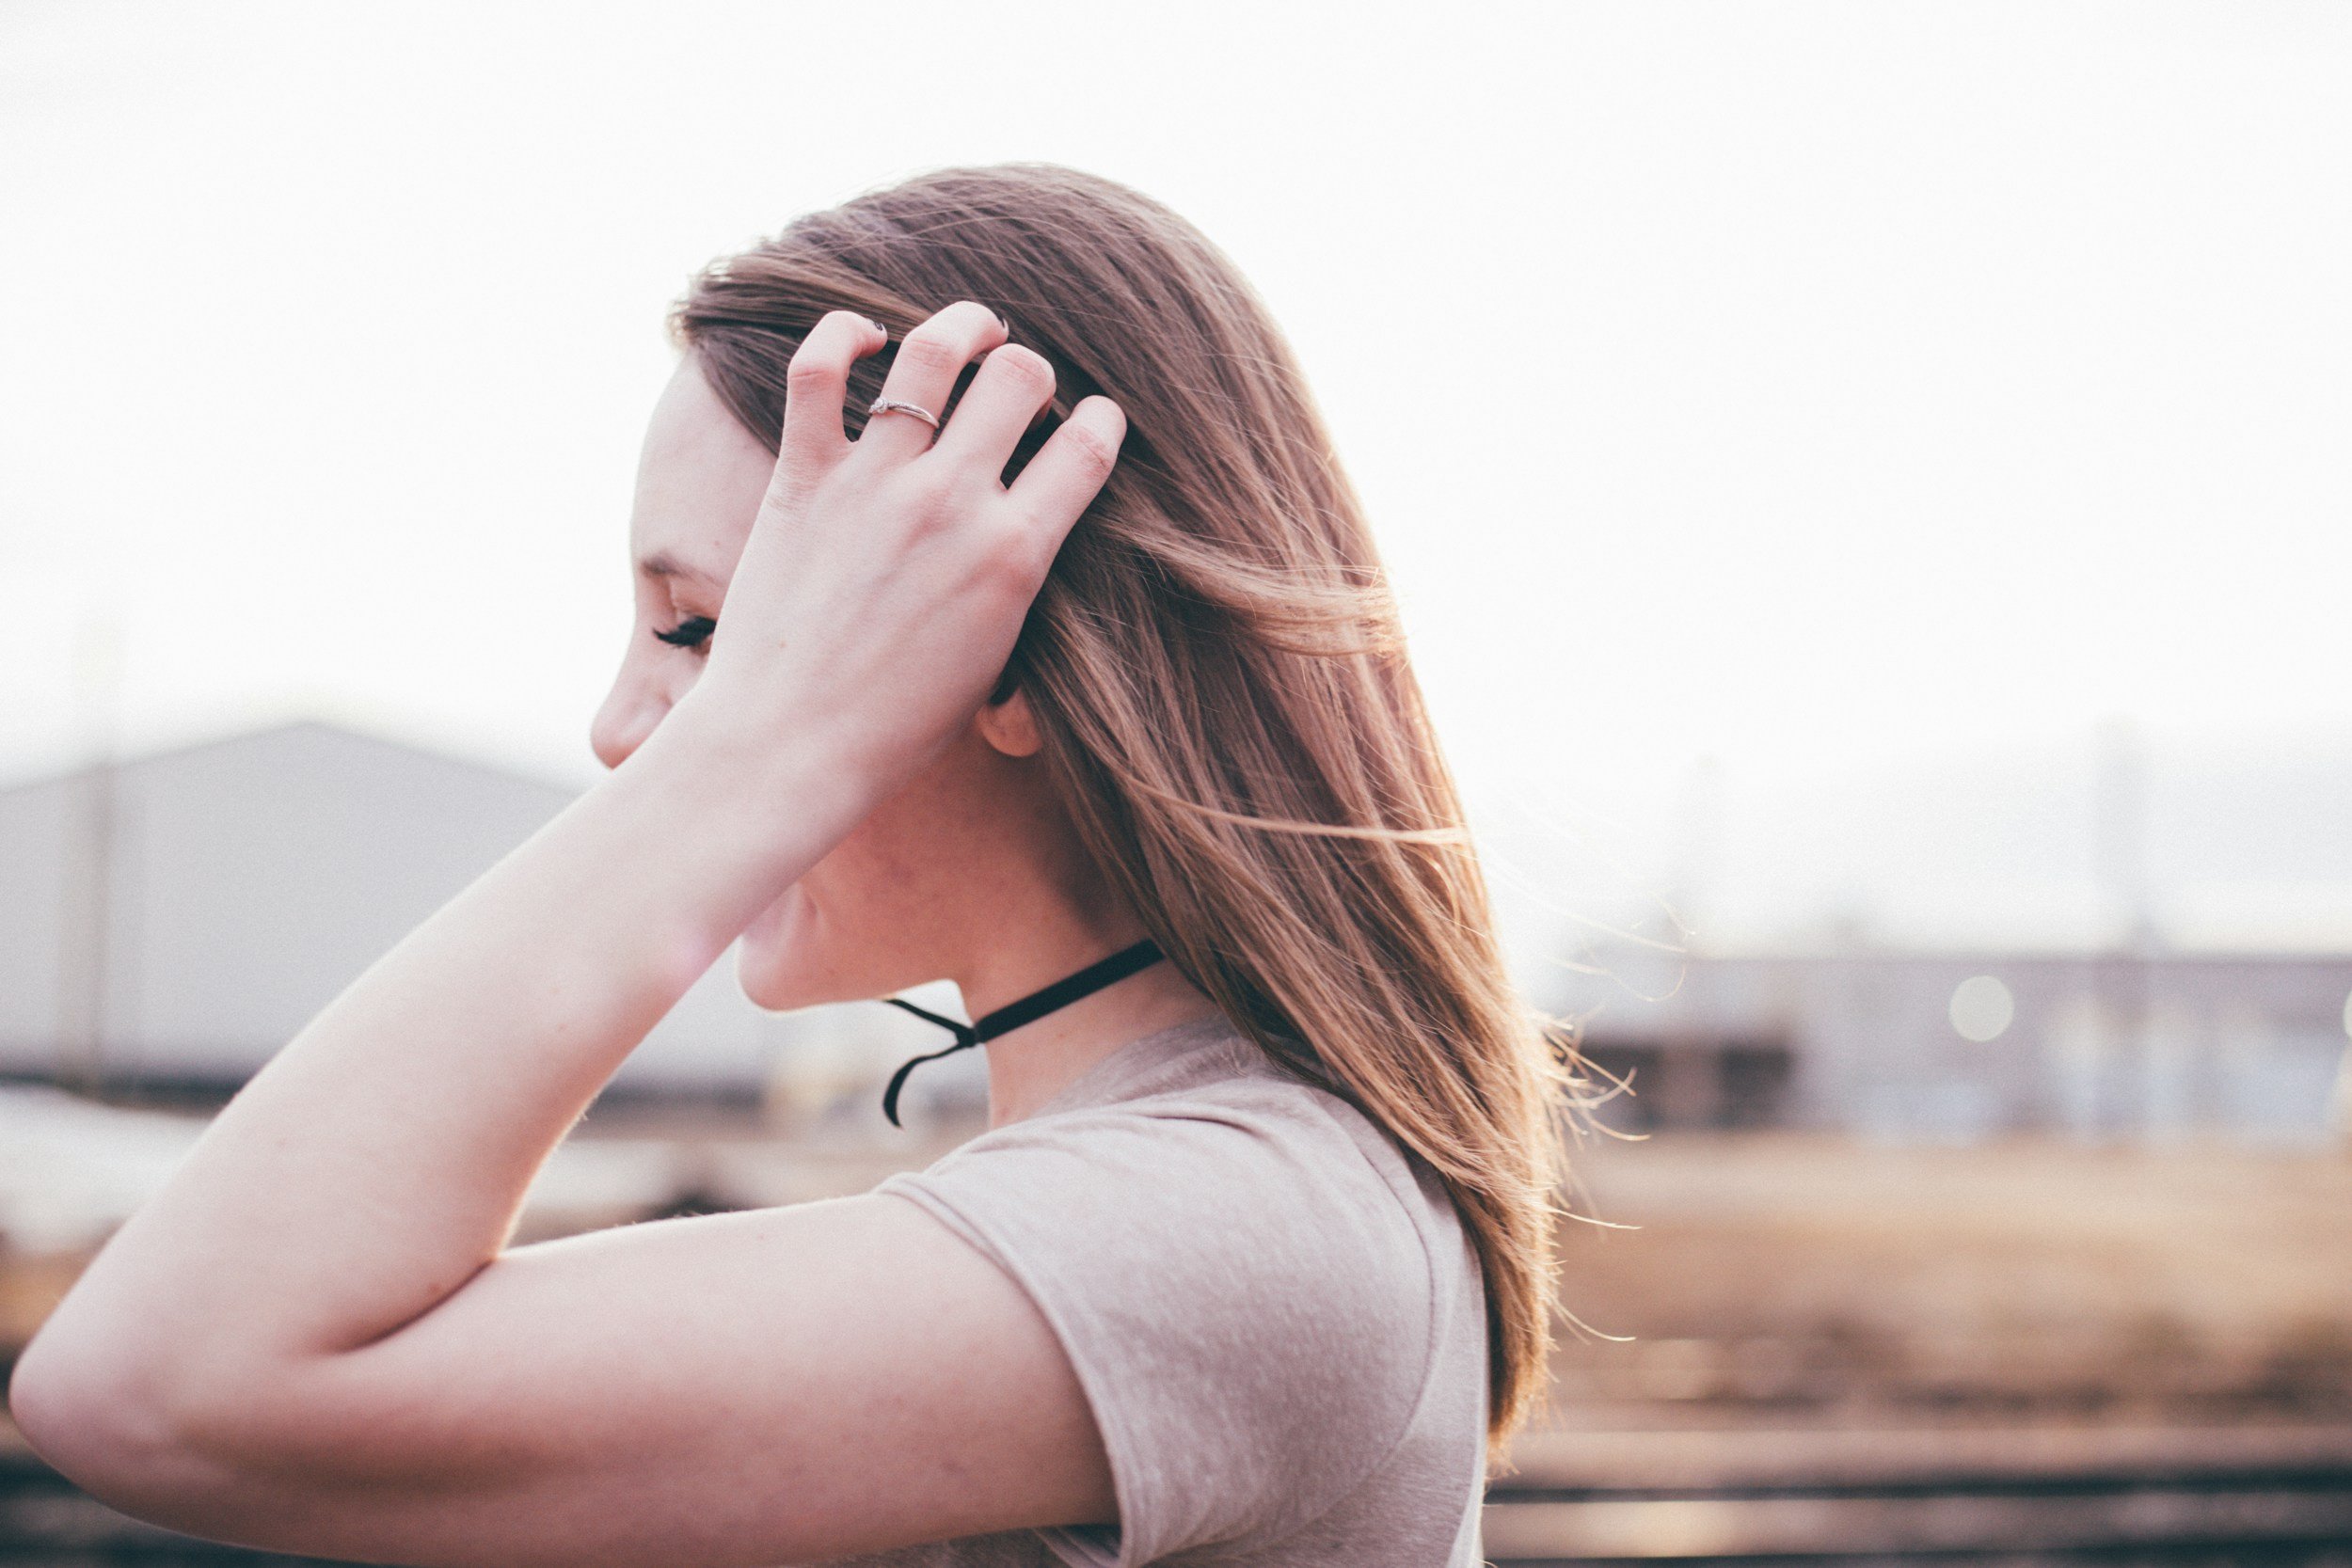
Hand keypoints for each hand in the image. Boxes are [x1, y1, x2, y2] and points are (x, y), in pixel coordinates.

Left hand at [681, 300, 1124, 804]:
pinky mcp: (804, 477)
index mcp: (1015, 553)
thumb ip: (1017, 582)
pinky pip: (817, 369)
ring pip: (936, 353)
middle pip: (1021, 378)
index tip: (1095, 421)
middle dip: (1032, 373)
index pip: (1089, 446)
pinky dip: (843, 335)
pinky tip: (865, 338)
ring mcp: (875, 482)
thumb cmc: (896, 725)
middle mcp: (952, 502)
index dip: (1103, 421)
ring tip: (973, 329)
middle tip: (1019, 390)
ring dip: (964, 327)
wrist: (792, 745)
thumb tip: (1032, 537)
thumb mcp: (994, 661)